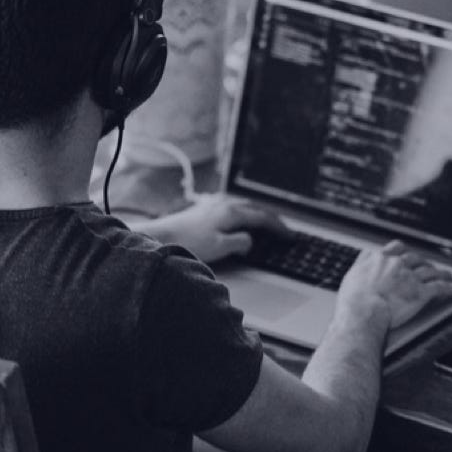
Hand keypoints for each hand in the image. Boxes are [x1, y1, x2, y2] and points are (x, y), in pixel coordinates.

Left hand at [145, 194, 287, 263]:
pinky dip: (243, 212)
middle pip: (255, 208)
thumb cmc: (189, 242)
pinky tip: (239, 217)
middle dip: (271, 219)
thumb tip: (250, 240)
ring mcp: (214, 204)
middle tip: (282, 229)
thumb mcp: (220, 247)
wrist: (162, 236)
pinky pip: (231, 207)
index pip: (262, 217)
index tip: (289, 235)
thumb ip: (240, 243)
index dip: (278, 227)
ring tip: (265, 223)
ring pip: (243, 206)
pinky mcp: (204, 208)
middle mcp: (224, 204)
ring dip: (257, 214)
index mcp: (232, 212)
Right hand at [338, 241, 451, 333]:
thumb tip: (362, 261)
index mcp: (379, 258)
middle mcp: (397, 264)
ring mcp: (410, 277)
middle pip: (415, 259)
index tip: (406, 255)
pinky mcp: (422, 292)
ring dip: (441, 274)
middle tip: (428, 268)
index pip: (396, 248)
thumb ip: (360, 265)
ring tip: (448, 276)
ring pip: (431, 272)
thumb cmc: (352, 300)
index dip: (404, 252)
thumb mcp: (351, 276)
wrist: (362, 311)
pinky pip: (441, 288)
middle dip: (423, 264)